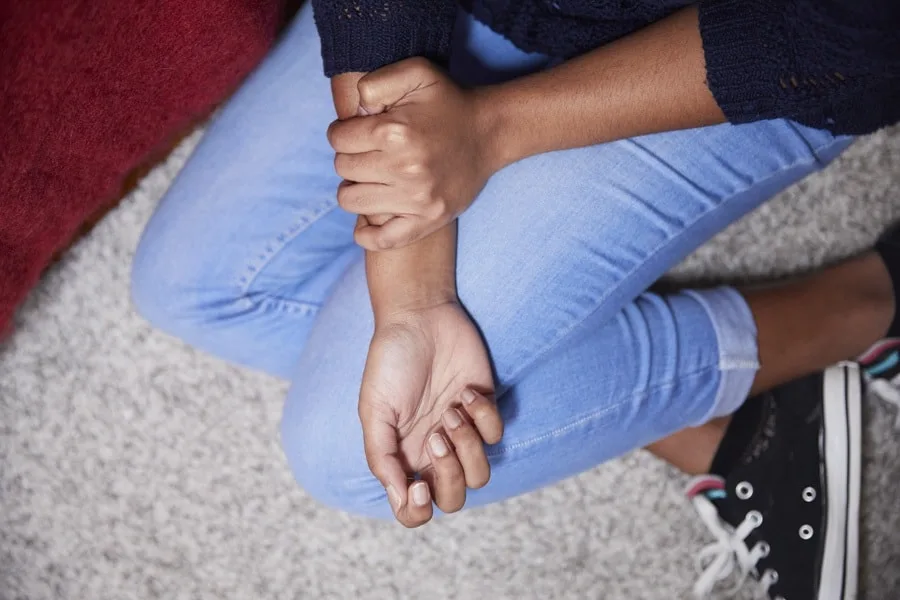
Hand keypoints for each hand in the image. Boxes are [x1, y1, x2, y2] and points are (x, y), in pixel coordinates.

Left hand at [327, 58, 494, 250]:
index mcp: (395, 132)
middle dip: (350, 157)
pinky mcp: (428, 220)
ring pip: (351, 201)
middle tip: (370, 153)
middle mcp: (405, 168)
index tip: (359, 131)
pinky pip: (381, 240)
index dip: (343, 131)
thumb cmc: (448, 102)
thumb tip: (354, 113)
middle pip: (343, 168)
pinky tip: (369, 219)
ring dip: (355, 188)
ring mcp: (417, 199)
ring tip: (373, 177)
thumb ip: (376, 83)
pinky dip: (366, 234)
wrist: (489, 133)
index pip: (338, 138)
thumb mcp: (415, 72)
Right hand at [359, 302, 503, 526]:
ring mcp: (461, 433)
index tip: (419, 486)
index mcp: (402, 457)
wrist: (420, 317)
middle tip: (437, 435)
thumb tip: (399, 498)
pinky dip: (483, 415)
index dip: (419, 511)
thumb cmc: (390, 360)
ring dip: (468, 445)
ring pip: (480, 474)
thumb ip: (382, 456)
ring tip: (451, 410)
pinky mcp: (483, 410)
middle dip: (449, 475)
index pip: (414, 510)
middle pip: (453, 498)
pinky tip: (465, 391)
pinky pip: (496, 435)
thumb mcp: (374, 409)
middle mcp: (432, 451)